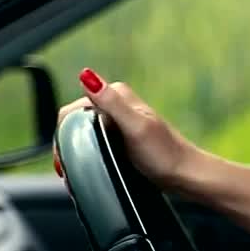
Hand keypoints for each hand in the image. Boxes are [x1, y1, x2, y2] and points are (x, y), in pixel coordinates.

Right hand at [53, 68, 202, 191]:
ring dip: (76, 152)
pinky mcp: (121, 138)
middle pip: (75, 122)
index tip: (66, 159)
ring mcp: (118, 122)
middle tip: (69, 170)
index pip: (72, 109)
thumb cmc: (164, 154)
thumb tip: (86, 76)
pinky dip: (87, 155)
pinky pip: (94, 143)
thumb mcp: (135, 127)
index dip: (64, 134)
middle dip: (68, 145)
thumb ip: (111, 103)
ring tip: (77, 173)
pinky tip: (89, 169)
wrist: (185, 175)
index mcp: (118, 95)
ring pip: (82, 133)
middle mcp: (116, 104)